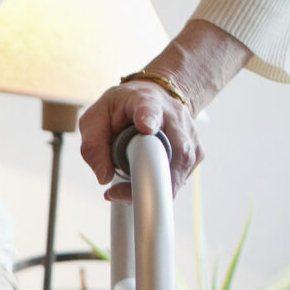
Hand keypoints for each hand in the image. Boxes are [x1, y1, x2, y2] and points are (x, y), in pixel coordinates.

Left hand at [78, 79, 201, 201]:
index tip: (146, 127)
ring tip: (124, 191)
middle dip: (151, 177)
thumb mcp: (96, 119)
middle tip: (118, 193)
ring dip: (152, 187)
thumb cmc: (122, 110)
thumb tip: (104, 177)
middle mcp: (174, 116)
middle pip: (175, 149)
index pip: (150, 110)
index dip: (149, 119)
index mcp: (145, 102)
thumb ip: (93, 146)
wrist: (155, 97)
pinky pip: (182, 178)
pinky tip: (144, 183)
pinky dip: (161, 188)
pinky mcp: (196, 152)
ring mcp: (190, 134)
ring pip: (180, 169)